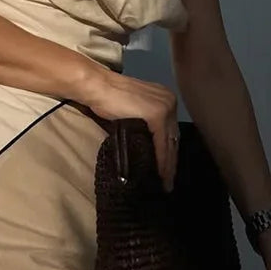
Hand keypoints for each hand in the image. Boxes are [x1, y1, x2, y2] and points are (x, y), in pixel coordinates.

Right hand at [81, 67, 179, 192]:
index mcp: (165, 98)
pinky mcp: (157, 114)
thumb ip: (145, 125)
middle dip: (172, 162)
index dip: (171, 152)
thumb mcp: (133, 112)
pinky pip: (161, 143)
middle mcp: (169, 101)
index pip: (171, 131)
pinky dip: (161, 159)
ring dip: (168, 165)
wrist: (97, 86)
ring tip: (165, 183)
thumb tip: (149, 147)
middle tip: (169, 183)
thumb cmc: (108, 99)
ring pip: (170, 142)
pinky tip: (160, 173)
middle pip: (173, 137)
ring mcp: (165, 107)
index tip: (169, 172)